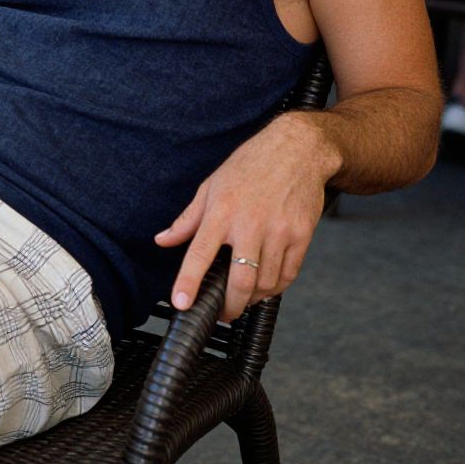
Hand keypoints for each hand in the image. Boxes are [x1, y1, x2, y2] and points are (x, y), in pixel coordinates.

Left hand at [154, 113, 337, 319]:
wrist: (296, 149)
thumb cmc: (250, 165)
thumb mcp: (211, 186)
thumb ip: (188, 219)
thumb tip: (163, 240)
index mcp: (222, 211)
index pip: (200, 254)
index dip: (188, 282)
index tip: (181, 303)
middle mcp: (250, 224)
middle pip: (240, 281)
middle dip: (230, 306)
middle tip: (223, 314)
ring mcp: (279, 232)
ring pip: (265, 283)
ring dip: (253, 298)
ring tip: (244, 297)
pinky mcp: (301, 236)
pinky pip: (288, 275)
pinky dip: (275, 287)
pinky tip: (265, 285)